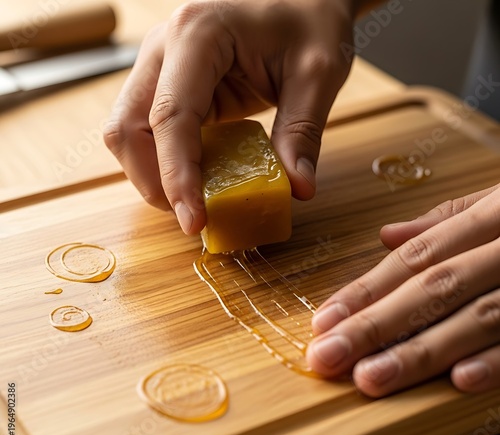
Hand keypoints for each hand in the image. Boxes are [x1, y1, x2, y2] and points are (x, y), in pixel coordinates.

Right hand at [104, 0, 356, 233]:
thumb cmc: (308, 16)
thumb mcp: (317, 72)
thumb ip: (302, 132)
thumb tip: (298, 189)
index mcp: (197, 35)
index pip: (171, 117)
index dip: (176, 177)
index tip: (194, 221)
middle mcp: (165, 49)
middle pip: (127, 128)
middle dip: (153, 181)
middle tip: (193, 215)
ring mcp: (161, 66)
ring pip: (128, 132)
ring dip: (152, 175)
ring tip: (194, 201)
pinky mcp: (169, 85)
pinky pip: (148, 131)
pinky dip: (164, 162)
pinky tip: (195, 179)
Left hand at [307, 184, 499, 396]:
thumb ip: (446, 219)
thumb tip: (387, 237)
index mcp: (495, 216)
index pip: (415, 259)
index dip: (365, 290)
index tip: (323, 321)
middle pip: (433, 289)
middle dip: (375, 326)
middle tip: (326, 358)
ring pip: (477, 317)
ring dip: (421, 352)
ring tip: (370, 379)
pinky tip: (457, 382)